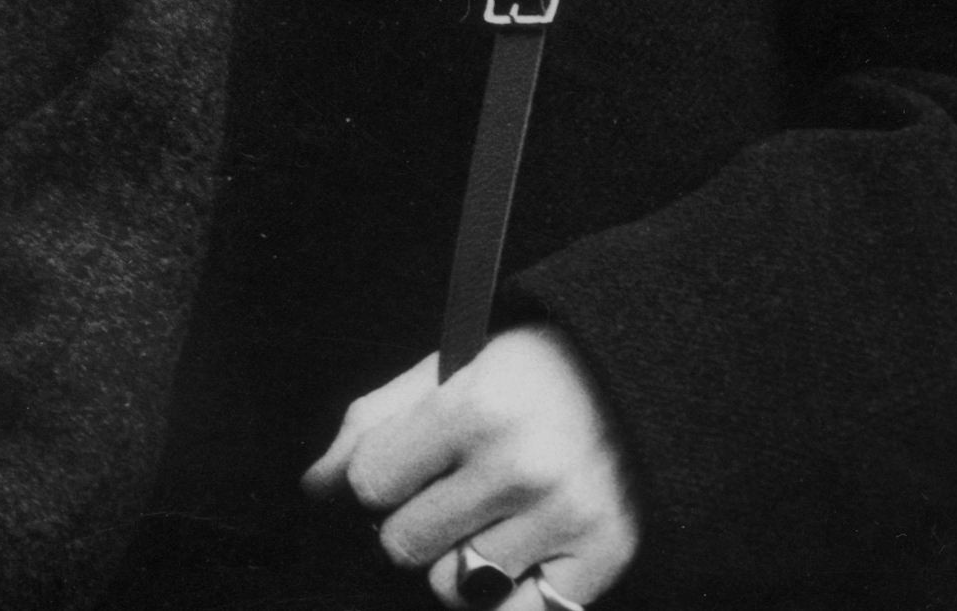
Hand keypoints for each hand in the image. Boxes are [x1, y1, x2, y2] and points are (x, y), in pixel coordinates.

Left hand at [304, 326, 639, 608]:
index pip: (369, 483)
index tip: (394, 472)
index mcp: (475, 407)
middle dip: (407, 524)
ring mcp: (565, 519)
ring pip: (453, 590)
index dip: (370, 483)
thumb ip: (371, 423)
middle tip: (441, 495)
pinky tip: (512, 557)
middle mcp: (521, 467)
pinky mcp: (604, 558)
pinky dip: (502, 599)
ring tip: (483, 520)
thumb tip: (314, 488)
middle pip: (403, 544)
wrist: (642, 375)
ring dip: (454, 563)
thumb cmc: (526, 373)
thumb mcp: (445, 370)